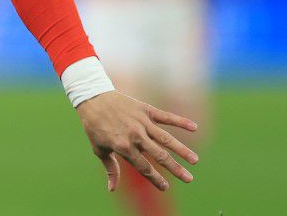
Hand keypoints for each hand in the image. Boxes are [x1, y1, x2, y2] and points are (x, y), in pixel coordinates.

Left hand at [77, 90, 197, 191]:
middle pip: (159, 155)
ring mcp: (141, 122)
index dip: (155, 179)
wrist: (92, 97)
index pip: (144, 167)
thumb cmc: (94, 126)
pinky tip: (194, 127)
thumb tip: (112, 189)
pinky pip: (165, 116)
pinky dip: (180, 121)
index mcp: (123, 147)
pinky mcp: (145, 109)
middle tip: (189, 179)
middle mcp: (135, 135)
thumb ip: (110, 169)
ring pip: (166, 138)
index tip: (165, 187)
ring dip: (182, 149)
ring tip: (195, 160)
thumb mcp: (99, 149)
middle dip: (175, 168)